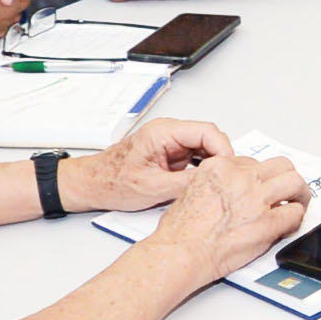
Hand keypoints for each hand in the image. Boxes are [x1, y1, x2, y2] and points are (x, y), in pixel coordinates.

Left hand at [79, 117, 230, 211]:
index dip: (223, 150)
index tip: (228, 169)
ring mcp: (171, 143)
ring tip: (216, 184)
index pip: (207, 131)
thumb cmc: (111, 181)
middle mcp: (169, 133)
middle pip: (210, 138)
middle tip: (225, 180)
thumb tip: (213, 181)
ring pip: (205, 148)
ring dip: (212, 165)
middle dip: (220, 159)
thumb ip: (185, 183)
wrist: (92, 183)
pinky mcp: (171, 154)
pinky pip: (196, 158)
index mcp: (163, 132)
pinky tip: (204, 183)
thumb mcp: (152, 187)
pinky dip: (203, 170)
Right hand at [144, 152, 309, 280]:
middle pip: (281, 165)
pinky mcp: (267, 223)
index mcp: (220, 167)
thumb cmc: (180, 231)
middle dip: (286, 178)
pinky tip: (289, 225)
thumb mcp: (192, 190)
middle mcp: (241, 178)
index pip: (254, 162)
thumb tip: (234, 191)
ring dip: (299, 194)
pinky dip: (296, 219)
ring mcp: (256, 199)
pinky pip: (294, 213)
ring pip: (295, 183)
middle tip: (289, 191)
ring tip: (298, 203)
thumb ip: (218, 185)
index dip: (261, 177)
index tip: (263, 187)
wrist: (180, 252)